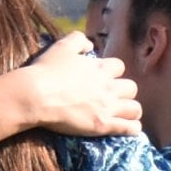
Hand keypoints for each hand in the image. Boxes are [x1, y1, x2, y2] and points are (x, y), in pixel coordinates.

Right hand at [13, 33, 142, 140]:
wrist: (35, 95)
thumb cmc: (46, 71)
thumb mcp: (61, 47)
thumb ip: (78, 40)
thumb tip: (90, 45)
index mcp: (99, 68)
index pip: (119, 67)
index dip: (112, 73)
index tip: (103, 78)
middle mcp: (107, 87)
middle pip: (131, 88)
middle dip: (123, 92)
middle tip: (112, 98)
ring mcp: (107, 107)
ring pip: (135, 108)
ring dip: (130, 111)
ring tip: (123, 115)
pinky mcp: (102, 125)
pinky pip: (129, 128)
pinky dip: (133, 128)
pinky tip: (130, 130)